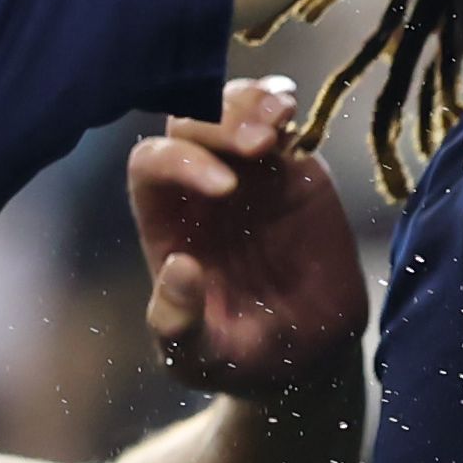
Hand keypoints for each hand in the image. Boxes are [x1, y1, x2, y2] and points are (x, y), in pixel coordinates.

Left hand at [131, 77, 369, 399]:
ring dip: (251, 101)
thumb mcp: (198, 358)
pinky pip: (283, 117)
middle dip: (218, 122)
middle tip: (258, 147)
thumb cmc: (241, 360)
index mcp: (167, 221)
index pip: (153, 163)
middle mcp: (201, 186)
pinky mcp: (297, 168)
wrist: (309, 358)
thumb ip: (178, 323)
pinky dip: (284, 103)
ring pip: (234, 105)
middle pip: (190, 120)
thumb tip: (179, 265)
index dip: (181, 161)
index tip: (224, 188)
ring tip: (278, 122)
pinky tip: (294, 116)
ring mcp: (251, 171)